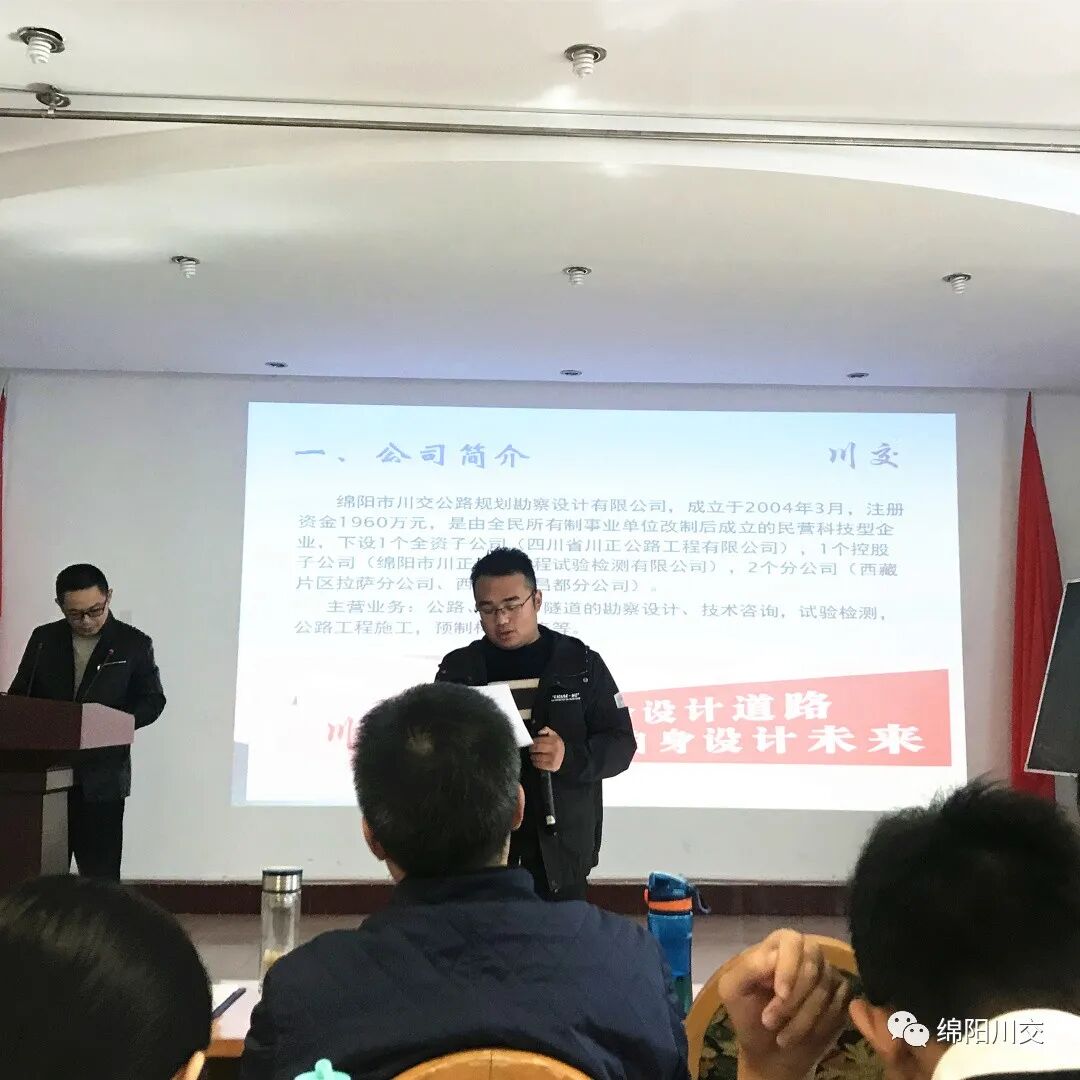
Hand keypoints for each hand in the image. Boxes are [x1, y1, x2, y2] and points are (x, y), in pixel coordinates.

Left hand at [530, 728, 564, 771]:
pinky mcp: (552, 765)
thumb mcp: (554, 735)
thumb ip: (547, 730)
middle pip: (538, 748)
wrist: (566, 757)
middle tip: (530, 749)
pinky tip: (535, 761)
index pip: (539, 740)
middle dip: (532, 749)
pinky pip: (540, 764)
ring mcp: (553, 758)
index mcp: (555, 741)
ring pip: (538, 757)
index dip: (534, 741)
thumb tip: (539, 732)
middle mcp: (555, 749)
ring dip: (533, 757)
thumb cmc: (557, 746)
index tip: (531, 743)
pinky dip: (535, 763)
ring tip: (532, 756)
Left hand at [716, 930, 850, 1079]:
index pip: (792, 942)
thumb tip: (772, 956)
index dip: (788, 968)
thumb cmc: (748, 1014)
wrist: (769, 1051)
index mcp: (780, 943)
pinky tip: (804, 1036)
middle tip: (770, 1022)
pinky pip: (839, 1007)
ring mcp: (828, 974)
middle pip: (812, 968)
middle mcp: (808, 952)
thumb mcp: (733, 991)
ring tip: (781, 1037)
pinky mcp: (841, 998)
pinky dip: (820, 1026)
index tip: (780, 994)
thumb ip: (748, 969)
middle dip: (792, 1001)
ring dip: (802, 1020)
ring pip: (825, 991)